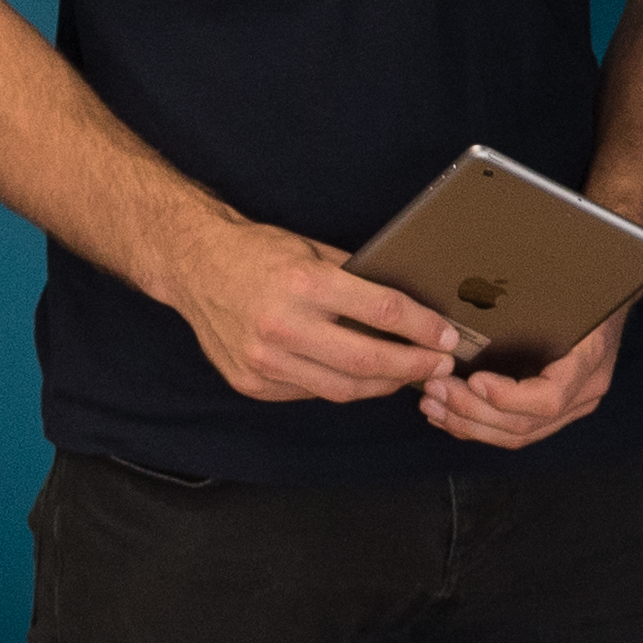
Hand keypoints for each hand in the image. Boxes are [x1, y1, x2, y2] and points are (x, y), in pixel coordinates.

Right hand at [161, 216, 468, 404]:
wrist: (194, 267)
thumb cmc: (258, 252)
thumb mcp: (312, 249)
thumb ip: (355, 278)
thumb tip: (408, 305)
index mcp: (304, 284)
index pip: (381, 311)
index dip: (422, 328)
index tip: (448, 337)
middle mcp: (282, 326)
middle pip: (367, 361)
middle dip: (413, 367)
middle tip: (441, 366)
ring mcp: (264, 361)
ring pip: (341, 389)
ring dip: (382, 385)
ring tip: (407, 376)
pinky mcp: (251, 383)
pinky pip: (310, 393)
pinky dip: (339, 386)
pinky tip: (357, 376)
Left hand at [422, 302, 626, 448]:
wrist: (611, 295)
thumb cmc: (589, 285)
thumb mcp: (572, 283)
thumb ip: (540, 292)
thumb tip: (487, 283)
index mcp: (590, 361)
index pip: (549, 398)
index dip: (508, 397)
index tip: (474, 380)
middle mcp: (584, 391)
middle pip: (525, 424)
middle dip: (473, 412)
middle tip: (437, 391)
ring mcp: (571, 406)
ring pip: (517, 435)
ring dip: (469, 424)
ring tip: (433, 406)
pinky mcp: (554, 412)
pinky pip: (516, 430)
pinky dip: (478, 427)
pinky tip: (448, 416)